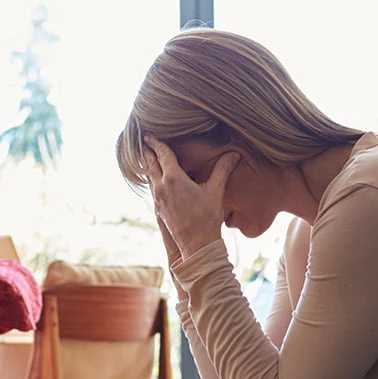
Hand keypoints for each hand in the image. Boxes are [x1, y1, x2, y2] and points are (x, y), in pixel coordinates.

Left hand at [144, 136, 239, 257]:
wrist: (196, 244)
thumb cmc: (207, 217)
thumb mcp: (216, 191)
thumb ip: (223, 170)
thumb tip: (234, 154)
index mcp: (173, 178)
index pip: (162, 154)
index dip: (156, 143)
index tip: (148, 134)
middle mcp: (161, 187)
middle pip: (150, 164)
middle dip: (147, 151)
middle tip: (142, 141)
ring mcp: (157, 199)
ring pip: (149, 177)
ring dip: (148, 165)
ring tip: (147, 157)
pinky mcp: (158, 209)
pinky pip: (152, 189)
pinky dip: (152, 179)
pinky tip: (156, 180)